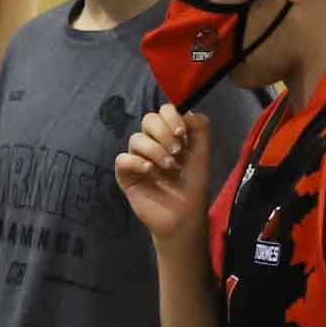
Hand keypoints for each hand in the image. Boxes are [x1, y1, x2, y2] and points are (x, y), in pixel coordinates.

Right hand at [113, 102, 212, 242]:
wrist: (184, 215)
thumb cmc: (194, 185)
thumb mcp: (203, 153)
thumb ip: (199, 127)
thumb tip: (185, 111)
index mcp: (171, 136)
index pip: (164, 111)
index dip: (171, 117)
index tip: (182, 134)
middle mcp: (153, 143)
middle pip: (148, 120)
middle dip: (163, 133)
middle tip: (177, 151)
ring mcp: (138, 158)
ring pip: (136, 138)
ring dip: (155, 150)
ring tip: (168, 167)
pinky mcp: (126, 174)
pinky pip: (122, 158)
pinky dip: (137, 162)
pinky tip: (150, 172)